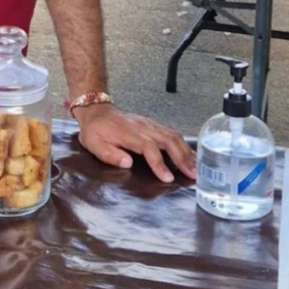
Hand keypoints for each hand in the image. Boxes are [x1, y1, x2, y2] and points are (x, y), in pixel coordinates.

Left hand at [72, 104, 195, 182]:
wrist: (96, 110)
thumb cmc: (95, 130)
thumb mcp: (93, 144)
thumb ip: (109, 154)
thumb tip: (127, 163)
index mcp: (128, 133)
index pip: (149, 147)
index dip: (159, 163)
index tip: (168, 178)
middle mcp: (142, 127)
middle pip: (168, 139)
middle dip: (182, 158)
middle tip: (193, 175)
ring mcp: (149, 124)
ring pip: (173, 135)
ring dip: (186, 151)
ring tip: (196, 167)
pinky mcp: (152, 124)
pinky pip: (171, 132)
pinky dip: (183, 144)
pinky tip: (189, 154)